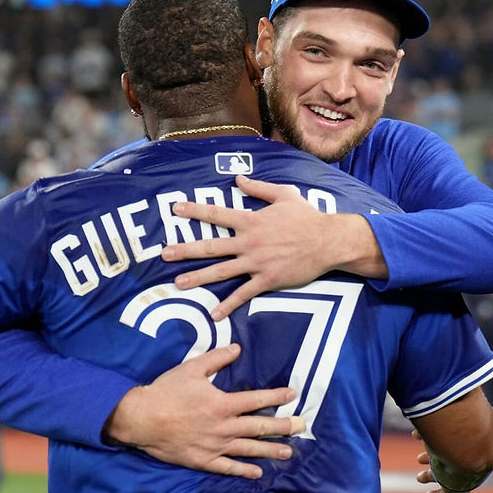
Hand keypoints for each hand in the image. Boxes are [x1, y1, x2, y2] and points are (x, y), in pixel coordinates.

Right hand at [105, 343, 304, 478]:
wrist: (141, 419)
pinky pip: (227, 468)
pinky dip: (243, 470)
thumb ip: (217, 358)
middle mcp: (223, 427)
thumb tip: (237, 348)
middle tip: (301, 426)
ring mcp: (215, 446)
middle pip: (259, 428)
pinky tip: (257, 473)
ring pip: (248, 450)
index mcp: (222, 403)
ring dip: (270, 451)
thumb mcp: (191, 368)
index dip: (276, 397)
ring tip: (288, 452)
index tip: (292, 395)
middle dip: (282, 427)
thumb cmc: (166, 391)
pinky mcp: (203, 460)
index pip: (256, 400)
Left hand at [162, 175, 335, 319]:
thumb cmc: (308, 217)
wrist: (328, 241)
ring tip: (178, 283)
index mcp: (251, 220)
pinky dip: (228, 305)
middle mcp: (249, 242)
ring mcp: (257, 262)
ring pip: (222, 271)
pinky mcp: (267, 280)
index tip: (175, 209)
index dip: (195, 211)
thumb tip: (238, 178)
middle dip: (185, 249)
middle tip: (164, 253)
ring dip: (198, 277)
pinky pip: (244, 294)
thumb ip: (258, 188)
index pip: (217, 214)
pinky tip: (214, 314)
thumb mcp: (284, 195)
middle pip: (211, 246)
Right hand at [413, 429, 469, 492]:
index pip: (442, 454)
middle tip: (419, 478)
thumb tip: (415, 434)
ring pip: (449, 489)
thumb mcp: (434, 434)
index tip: (419, 458)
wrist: (468, 451)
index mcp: (454, 449)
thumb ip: (425, 434)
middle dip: (430, 475)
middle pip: (444, 471)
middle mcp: (458, 465)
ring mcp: (462, 480)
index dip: (429, 456)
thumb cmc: (450, 437)